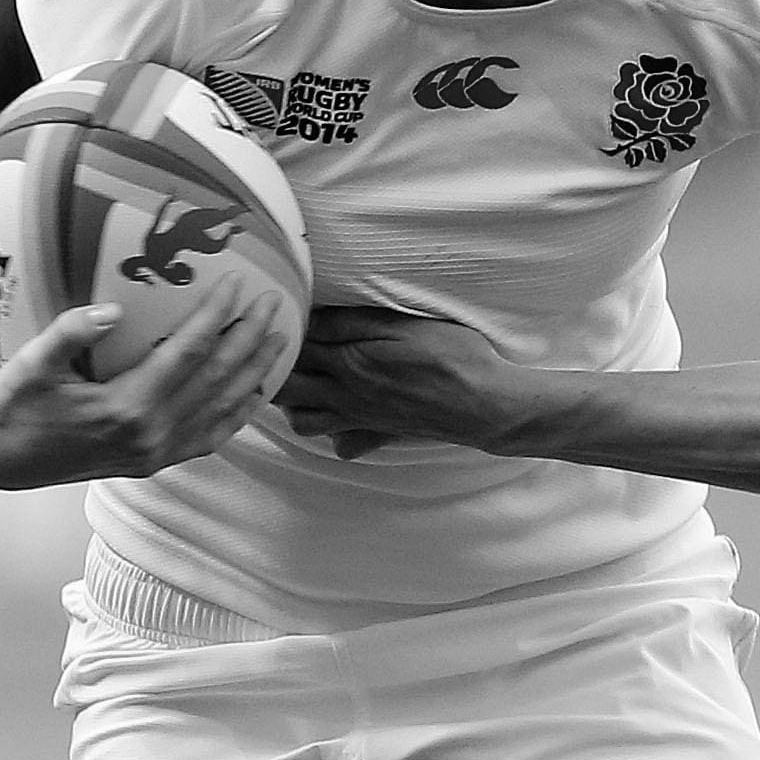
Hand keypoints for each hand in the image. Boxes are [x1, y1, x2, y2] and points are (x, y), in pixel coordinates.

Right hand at [0, 284, 286, 489]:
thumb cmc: (12, 404)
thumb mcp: (30, 365)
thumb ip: (69, 334)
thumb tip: (112, 309)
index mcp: (125, 408)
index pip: (187, 353)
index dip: (216, 316)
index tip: (238, 283)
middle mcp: (150, 434)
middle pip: (217, 379)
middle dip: (250, 339)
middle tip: (275, 303)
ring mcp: (156, 453)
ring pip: (222, 409)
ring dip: (255, 372)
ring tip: (280, 340)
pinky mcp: (155, 463)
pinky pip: (210, 437)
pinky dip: (238, 414)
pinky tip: (256, 392)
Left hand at [277, 306, 529, 459]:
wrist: (485, 404)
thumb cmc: (451, 357)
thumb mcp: (401, 325)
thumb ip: (352, 323)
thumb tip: (311, 319)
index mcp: (348, 363)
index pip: (294, 349)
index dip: (280, 332)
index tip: (274, 316)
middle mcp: (346, 395)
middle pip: (287, 389)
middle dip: (273, 370)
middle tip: (277, 348)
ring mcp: (361, 418)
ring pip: (304, 422)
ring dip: (294, 403)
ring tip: (302, 381)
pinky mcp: (380, 432)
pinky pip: (343, 444)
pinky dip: (333, 435)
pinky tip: (340, 418)